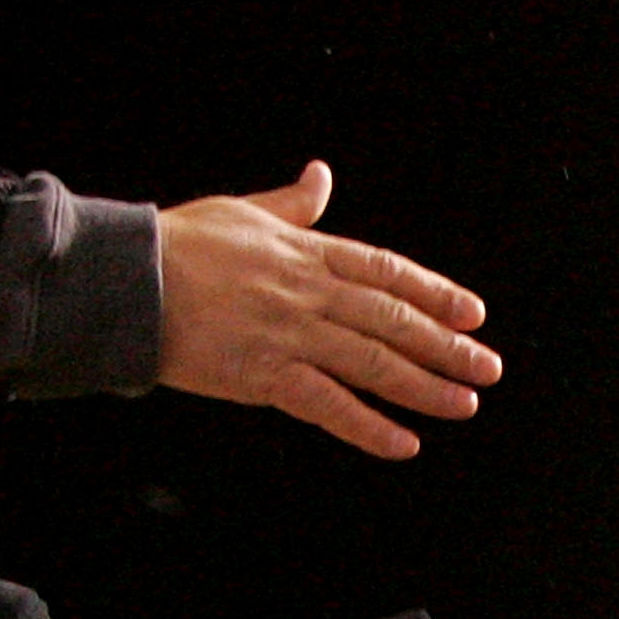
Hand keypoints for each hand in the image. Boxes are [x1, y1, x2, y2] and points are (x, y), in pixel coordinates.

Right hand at [156, 161, 499, 459]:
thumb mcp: (244, 211)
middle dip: (447, 345)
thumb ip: (293, 205)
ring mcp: (290, 335)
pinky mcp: (263, 375)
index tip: (474, 312)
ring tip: (466, 404)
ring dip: (425, 387)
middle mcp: (309, 293)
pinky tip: (403, 444)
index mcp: (308, 253)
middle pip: (393, 320)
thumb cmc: (178, 245)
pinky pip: (327, 405)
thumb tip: (321, 175)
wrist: (129, 281)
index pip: (388, 272)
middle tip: (489, 367)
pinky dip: (368, 426)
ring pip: (373, 363)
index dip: (435, 293)